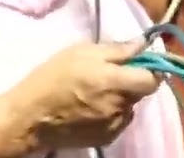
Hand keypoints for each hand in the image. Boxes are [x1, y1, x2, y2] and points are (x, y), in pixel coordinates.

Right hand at [5, 41, 159, 152]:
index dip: (150, 68)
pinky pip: (120, 120)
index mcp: (113, 81)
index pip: (152, 78)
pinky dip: (113, 112)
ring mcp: (115, 125)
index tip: (139, 62)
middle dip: (132, 80)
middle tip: (112, 74)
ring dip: (121, 97)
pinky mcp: (107, 138)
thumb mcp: (80, 52)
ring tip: (97, 92)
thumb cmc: (52, 77)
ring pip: (130, 106)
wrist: (31, 116)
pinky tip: (92, 107)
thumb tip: (142, 44)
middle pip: (142, 91)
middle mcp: (119, 105)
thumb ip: (115, 50)